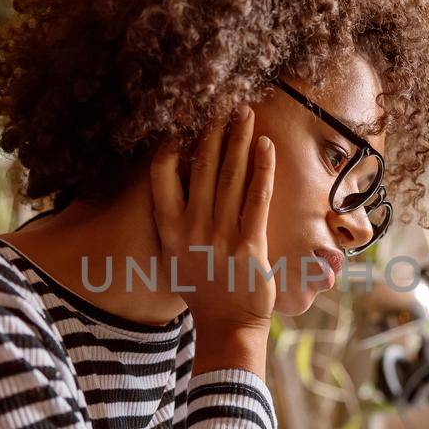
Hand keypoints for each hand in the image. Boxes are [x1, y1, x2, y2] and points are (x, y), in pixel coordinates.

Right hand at [150, 106, 276, 334]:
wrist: (227, 326)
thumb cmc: (202, 289)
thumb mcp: (174, 255)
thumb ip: (173, 220)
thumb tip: (176, 181)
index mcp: (169, 230)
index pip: (161, 176)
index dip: (170, 144)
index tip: (182, 121)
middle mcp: (192, 230)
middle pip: (201, 168)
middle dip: (213, 131)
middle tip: (223, 102)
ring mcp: (221, 237)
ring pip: (230, 177)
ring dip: (238, 141)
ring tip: (245, 113)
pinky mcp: (250, 246)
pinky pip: (257, 199)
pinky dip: (262, 170)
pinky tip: (266, 146)